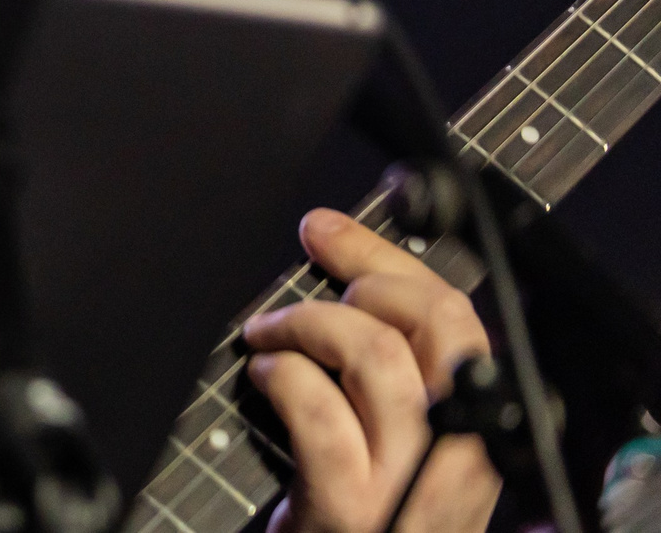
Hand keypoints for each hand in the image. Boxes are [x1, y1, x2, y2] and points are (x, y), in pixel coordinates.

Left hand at [242, 208, 499, 532]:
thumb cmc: (351, 506)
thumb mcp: (389, 430)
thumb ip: (383, 359)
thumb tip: (337, 256)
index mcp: (476, 430)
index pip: (459, 319)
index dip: (388, 262)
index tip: (330, 233)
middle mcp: (460, 456)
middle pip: (439, 325)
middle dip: (366, 281)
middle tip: (314, 291)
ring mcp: (408, 484)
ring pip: (377, 356)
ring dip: (307, 324)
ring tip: (270, 336)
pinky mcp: (350, 507)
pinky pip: (319, 412)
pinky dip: (281, 376)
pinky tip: (262, 377)